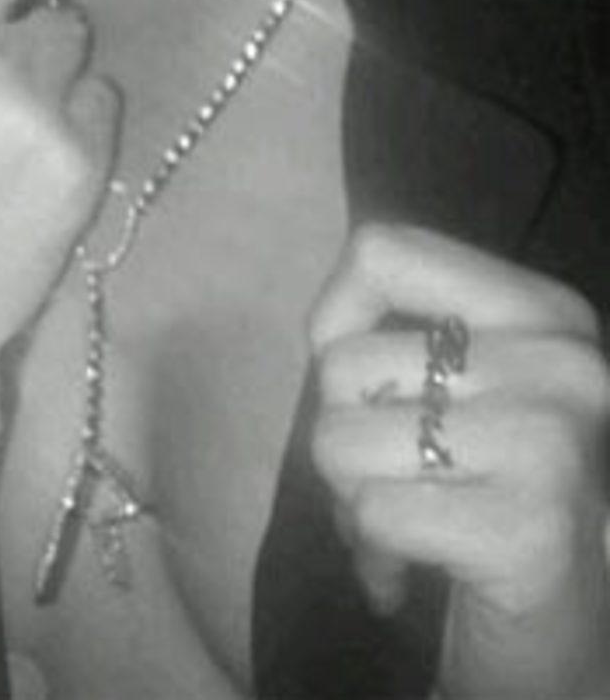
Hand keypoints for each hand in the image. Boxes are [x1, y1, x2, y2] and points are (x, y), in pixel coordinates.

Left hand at [310, 224, 609, 698]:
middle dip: (342, 439)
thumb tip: (323, 333)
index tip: (356, 384)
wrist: (563, 634)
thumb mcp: (456, 390)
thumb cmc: (486, 495)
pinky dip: (372, 556)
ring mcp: (552, 442)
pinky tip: (410, 576)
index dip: (334, 317)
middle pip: (345, 365)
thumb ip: (395, 336)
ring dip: (351, 503)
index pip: (384, 252)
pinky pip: (374, 513)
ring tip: (402, 527)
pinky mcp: (531, 529)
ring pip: (342, 443)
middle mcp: (563, 362)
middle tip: (392, 484)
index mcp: (545, 312)